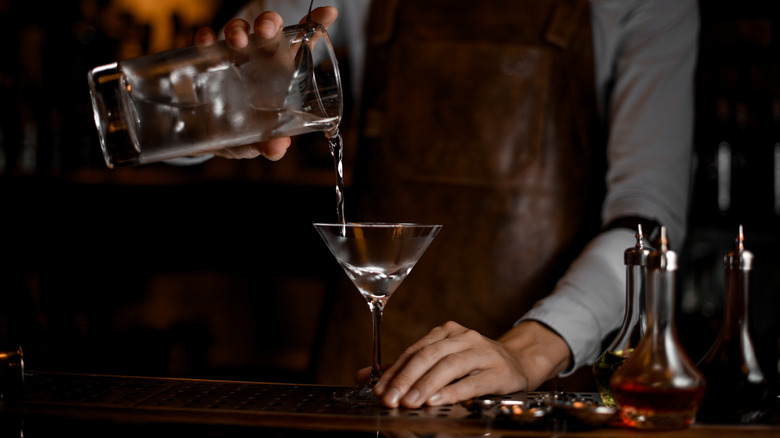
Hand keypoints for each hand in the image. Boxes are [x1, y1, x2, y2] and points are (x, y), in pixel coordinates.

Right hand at [191, 7, 338, 160]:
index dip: (315, 25)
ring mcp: (233, 58)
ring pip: (239, 32)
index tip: (328, 13)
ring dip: (237, 29)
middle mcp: (260, 60)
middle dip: (269, 23)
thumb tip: (276, 147)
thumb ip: (269, 145)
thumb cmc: (243, 135)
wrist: (205, 140)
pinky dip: (205, 38)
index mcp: (282, 73)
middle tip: (265, 31)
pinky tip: (206, 42)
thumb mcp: (257, 142)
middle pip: (270, 31)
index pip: (302, 43)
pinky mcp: (206, 63)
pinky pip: (206, 44)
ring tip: (236, 41)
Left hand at [363, 320, 571, 408]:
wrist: (519, 362)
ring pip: (450, 365)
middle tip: (390, 398)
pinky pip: (473, 382)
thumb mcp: (440, 360)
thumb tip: (363, 375)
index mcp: (446, 332)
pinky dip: (453, 391)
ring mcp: (483, 352)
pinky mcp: (499, 372)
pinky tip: (437, 400)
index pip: (415, 350)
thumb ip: (405, 368)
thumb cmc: (474, 364)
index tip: (379, 390)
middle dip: (407, 378)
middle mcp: (464, 337)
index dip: (395, 370)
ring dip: (427, 384)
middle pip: (429, 355)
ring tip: (410, 401)